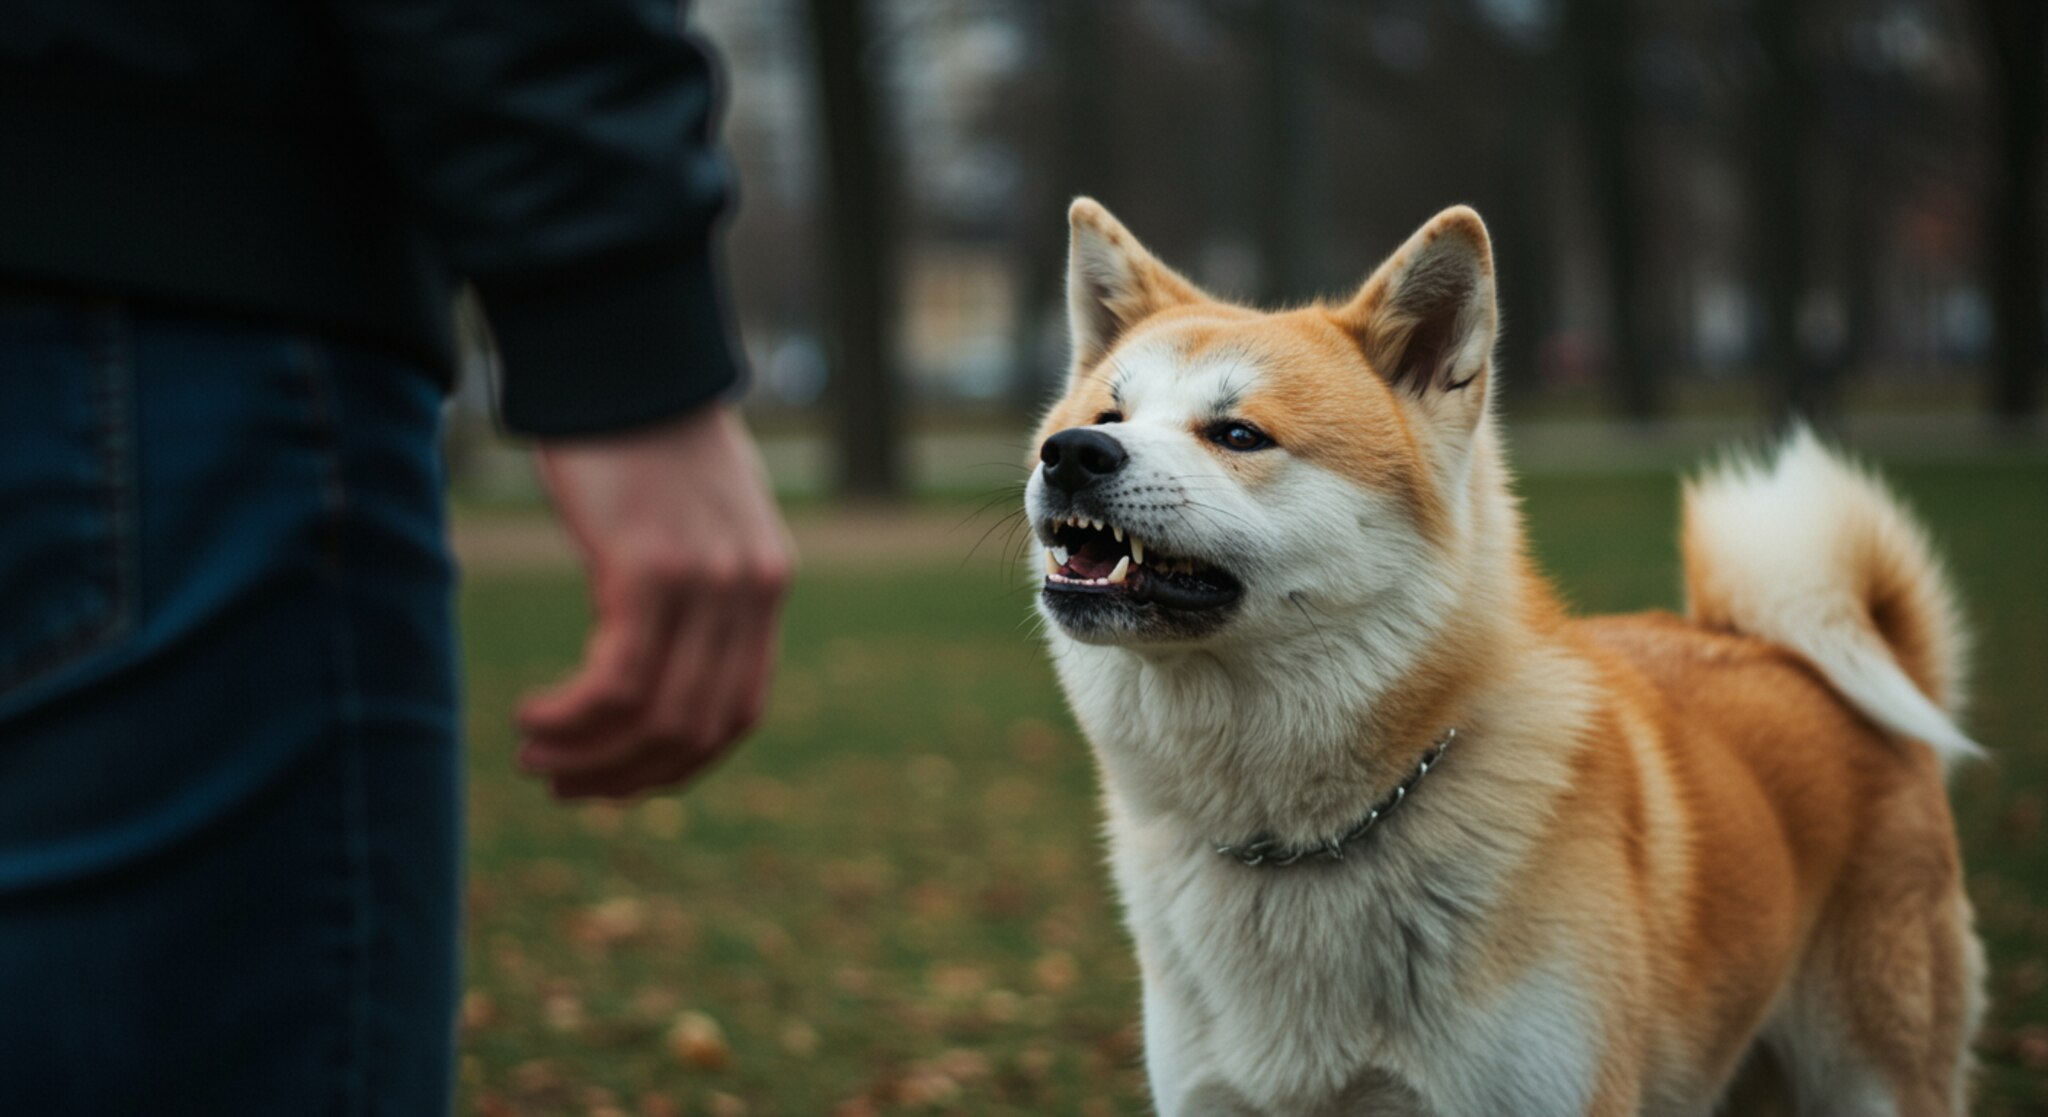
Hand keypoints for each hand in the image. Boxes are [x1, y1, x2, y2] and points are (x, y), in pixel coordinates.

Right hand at [517, 404, 793, 798]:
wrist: (620, 357)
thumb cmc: (639, 433)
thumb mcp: (692, 517)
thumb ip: (694, 584)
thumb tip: (656, 653)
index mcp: (765, 582)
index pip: (740, 712)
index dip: (677, 764)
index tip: (617, 780)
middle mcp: (750, 589)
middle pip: (700, 729)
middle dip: (627, 775)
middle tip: (561, 782)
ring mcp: (707, 582)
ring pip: (658, 719)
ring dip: (591, 756)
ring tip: (536, 755)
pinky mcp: (651, 569)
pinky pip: (618, 683)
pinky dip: (573, 719)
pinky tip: (532, 716)